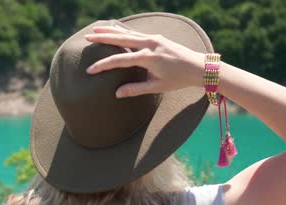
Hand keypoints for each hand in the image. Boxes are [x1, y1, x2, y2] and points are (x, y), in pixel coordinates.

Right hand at [85, 26, 204, 97]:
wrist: (198, 67)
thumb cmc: (178, 80)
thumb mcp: (157, 87)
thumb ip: (136, 89)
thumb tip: (117, 94)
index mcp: (148, 58)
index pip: (119, 60)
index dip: (103, 65)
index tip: (90, 70)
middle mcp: (150, 44)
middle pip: (120, 39)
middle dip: (102, 38)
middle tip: (86, 36)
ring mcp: (153, 38)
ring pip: (127, 33)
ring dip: (111, 31)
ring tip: (96, 29)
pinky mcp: (157, 37)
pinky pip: (136, 33)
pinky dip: (123, 31)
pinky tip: (115, 30)